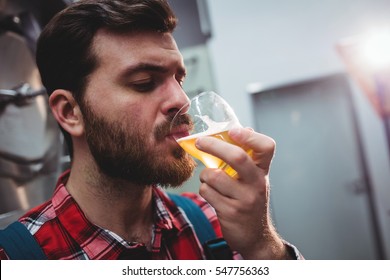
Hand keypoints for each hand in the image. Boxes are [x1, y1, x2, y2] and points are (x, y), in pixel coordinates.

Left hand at [196, 127, 288, 258]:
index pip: (266, 147)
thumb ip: (247, 156)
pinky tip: (211, 193)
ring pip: (214, 175)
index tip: (234, 130)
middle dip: (213, 145)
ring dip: (204, 175)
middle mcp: (257, 183)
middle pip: (237, 157)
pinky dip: (204, 189)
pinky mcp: (231, 212)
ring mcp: (245, 199)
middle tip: (200, 141)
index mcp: (262, 171)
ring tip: (209, 179)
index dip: (250, 136)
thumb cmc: (249, 200)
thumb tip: (239, 128)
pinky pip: (207, 191)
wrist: (254, 236)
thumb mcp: (253, 179)